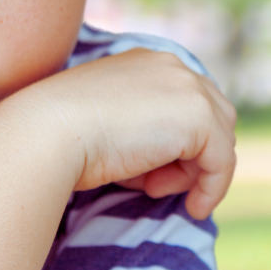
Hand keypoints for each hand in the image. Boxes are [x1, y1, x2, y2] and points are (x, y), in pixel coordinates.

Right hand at [21, 48, 236, 219]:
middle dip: (191, 155)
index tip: (150, 173)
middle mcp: (171, 64)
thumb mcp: (106, 122)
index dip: (177, 141)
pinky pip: (223, 161)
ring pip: (219, 138)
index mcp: (147, 61)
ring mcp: (188, 86)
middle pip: (212, 116)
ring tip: (152, 187)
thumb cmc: (63, 135)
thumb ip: (142, 128)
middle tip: (153, 184)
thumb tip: (169, 163)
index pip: (184, 101)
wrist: (48, 132)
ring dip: (193, 171)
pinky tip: (193, 208)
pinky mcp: (199, 117)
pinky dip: (212, 188)